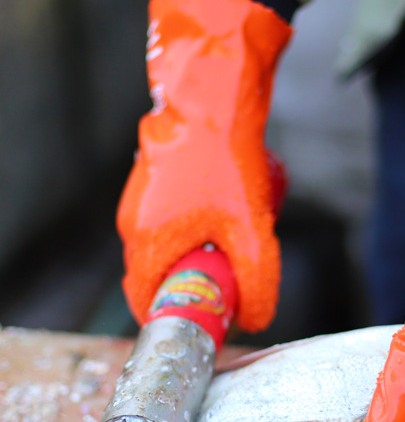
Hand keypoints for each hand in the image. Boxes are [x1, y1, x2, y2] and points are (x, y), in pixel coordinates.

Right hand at [117, 0, 291, 331]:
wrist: (212, 99)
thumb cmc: (226, 166)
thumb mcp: (251, 233)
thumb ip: (256, 282)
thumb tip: (255, 320)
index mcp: (145, 244)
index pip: (145, 302)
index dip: (174, 318)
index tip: (204, 322)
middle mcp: (131, 224)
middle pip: (161, 274)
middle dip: (197, 283)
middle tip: (233, 279)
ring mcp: (139, 198)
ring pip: (170, 244)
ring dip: (202, 250)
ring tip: (239, 235)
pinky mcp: (153, 179)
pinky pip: (174, 217)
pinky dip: (200, 224)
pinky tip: (232, 206)